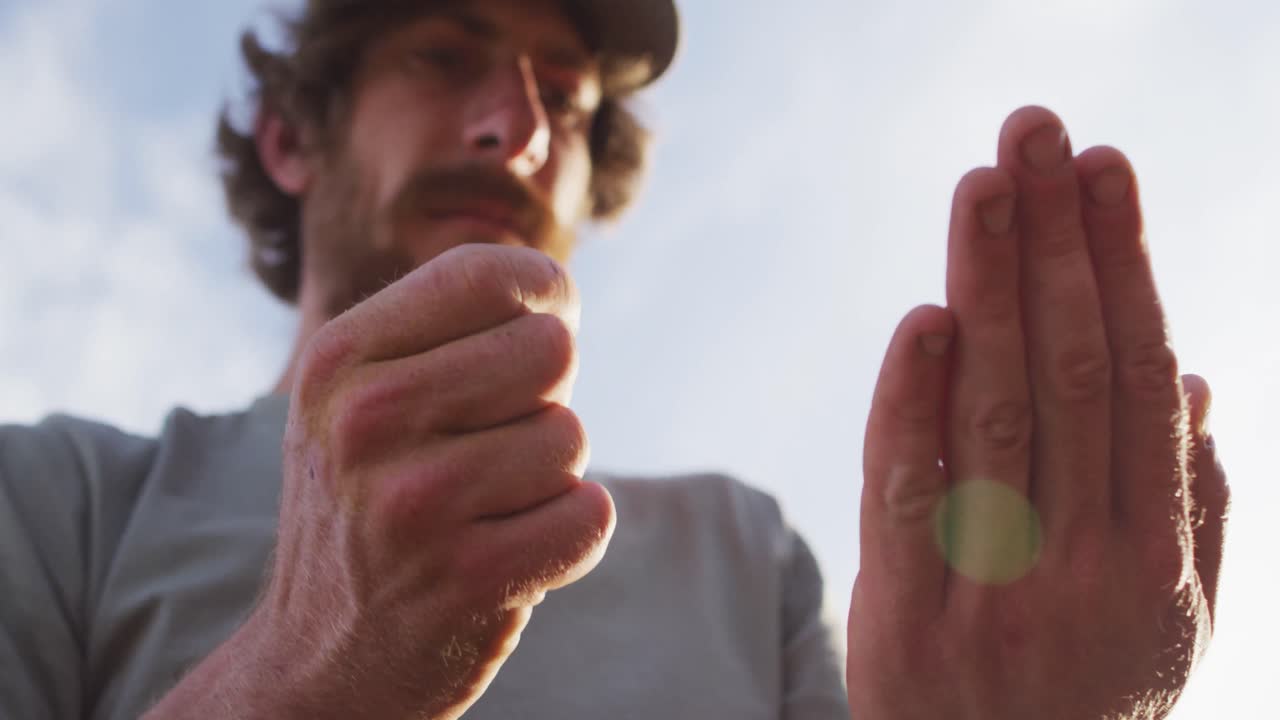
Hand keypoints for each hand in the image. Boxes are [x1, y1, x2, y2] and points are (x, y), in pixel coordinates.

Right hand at [259, 245, 612, 718]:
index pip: (487, 274)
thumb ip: (444, 332)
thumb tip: (557, 292)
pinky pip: (590, 515)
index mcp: (339, 361)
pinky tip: (509, 556)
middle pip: (550, 351)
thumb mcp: (357, 401)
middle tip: (489, 447)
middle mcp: (367, 421)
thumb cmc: (367, 506)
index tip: (542, 323)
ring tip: (482, 511)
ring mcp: (417, 503)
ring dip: (548, 477)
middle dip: (542, 398)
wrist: (322, 659)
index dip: (541, 294)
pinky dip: (568, 537)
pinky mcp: (472, 576)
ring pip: (571, 437)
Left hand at [848, 107, 1229, 719]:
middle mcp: (1084, 572)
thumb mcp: (1167, 629)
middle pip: (1072, 374)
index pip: (1143, 383)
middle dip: (1058, 243)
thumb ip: (1192, 513)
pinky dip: (913, 397)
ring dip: (991, 286)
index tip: (1106, 174)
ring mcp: (993, 596)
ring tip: (986, 187)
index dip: (1126, 268)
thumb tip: (1202, 382)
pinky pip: (906, 492)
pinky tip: (928, 315)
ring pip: (995, 413)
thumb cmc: (1083, 704)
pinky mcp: (904, 618)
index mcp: (1158, 566)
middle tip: (1038, 135)